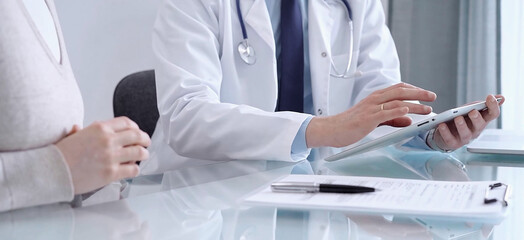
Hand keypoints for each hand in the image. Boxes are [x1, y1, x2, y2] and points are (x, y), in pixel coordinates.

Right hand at [56, 117, 150, 193]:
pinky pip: (133, 169)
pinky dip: (136, 169)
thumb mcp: (72, 136)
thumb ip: (82, 131)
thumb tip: (78, 128)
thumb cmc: (61, 154)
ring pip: (139, 152)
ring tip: (143, 156)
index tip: (137, 132)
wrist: (52, 171)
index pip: (127, 123)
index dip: (136, 127)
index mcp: (99, 128)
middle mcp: (108, 140)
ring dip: (144, 154)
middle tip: (146, 143)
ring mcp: (111, 156)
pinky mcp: (111, 172)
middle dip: (145, 139)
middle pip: (137, 135)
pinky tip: (133, 170)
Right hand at [306, 83, 436, 147]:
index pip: (398, 88)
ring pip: (396, 102)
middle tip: (432, 96)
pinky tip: (407, 113)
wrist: (331, 129)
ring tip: (427, 108)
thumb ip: (391, 119)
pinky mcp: (367, 119)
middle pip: (400, 91)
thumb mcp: (374, 120)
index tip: (426, 94)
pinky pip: (385, 113)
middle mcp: (374, 99)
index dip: (414, 89)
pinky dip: (397, 112)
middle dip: (419, 93)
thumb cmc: (350, 125)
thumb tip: (408, 120)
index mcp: (375, 97)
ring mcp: (371, 108)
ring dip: (414, 104)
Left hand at [432, 94, 504, 150]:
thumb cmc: (461, 119)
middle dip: (476, 118)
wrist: (445, 132)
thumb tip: (500, 97)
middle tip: (473, 112)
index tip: (489, 97)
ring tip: (457, 118)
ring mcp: (464, 138)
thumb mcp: (471, 109)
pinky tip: (442, 125)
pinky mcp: (452, 143)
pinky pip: (449, 138)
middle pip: (479, 125)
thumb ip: (482, 104)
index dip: (493, 106)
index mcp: (482, 120)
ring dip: (462, 126)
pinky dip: (445, 132)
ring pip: (465, 134)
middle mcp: (475, 130)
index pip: (492, 114)